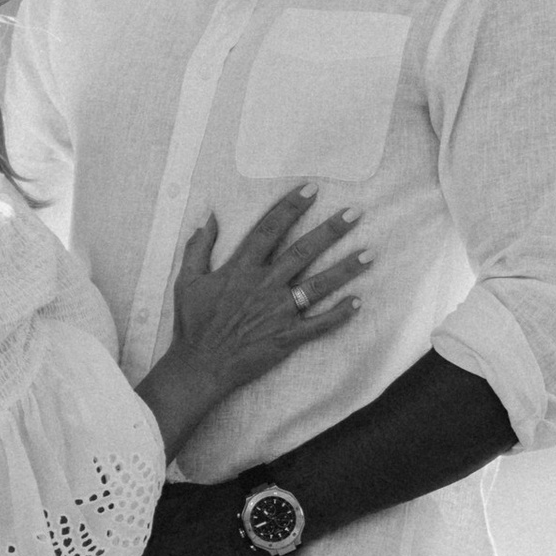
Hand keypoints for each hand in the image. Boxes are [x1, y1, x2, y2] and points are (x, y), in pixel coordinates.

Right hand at [143, 188, 365, 456]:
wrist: (200, 366)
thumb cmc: (192, 324)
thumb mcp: (186, 281)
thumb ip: (198, 247)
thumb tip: (210, 218)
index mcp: (240, 268)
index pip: (269, 229)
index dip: (290, 206)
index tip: (311, 189)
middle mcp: (264, 285)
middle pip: (303, 251)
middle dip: (330, 230)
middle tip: (355, 214)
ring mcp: (278, 312)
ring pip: (318, 285)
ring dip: (345, 269)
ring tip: (369, 254)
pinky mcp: (286, 337)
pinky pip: (319, 325)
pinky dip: (339, 315)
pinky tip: (357, 302)